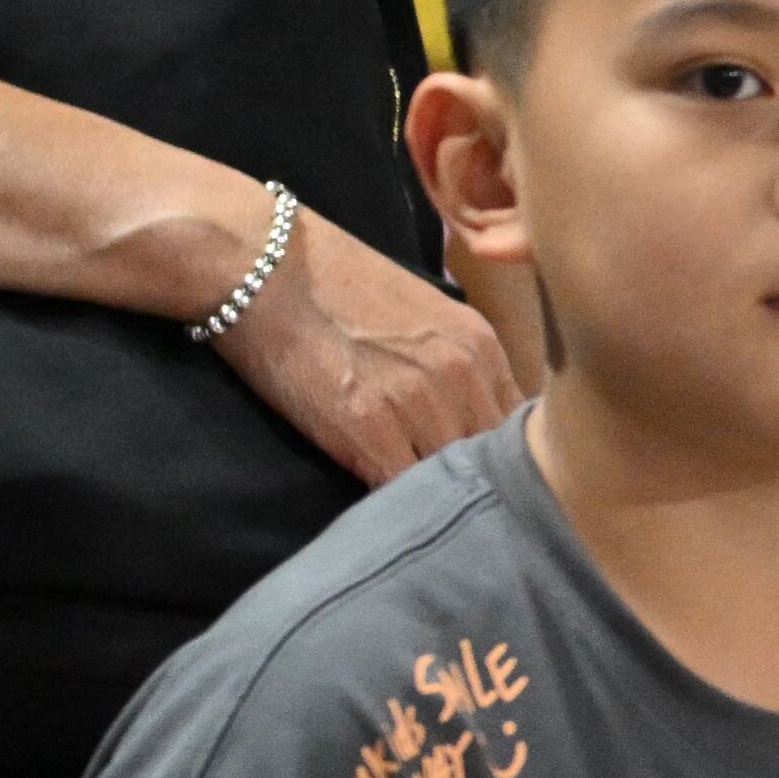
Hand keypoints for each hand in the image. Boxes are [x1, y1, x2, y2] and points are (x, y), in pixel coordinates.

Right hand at [203, 187, 515, 484]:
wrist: (258, 260)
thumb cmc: (330, 282)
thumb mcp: (423, 315)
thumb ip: (458, 366)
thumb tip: (475, 420)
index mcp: (481, 347)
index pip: (520, 429)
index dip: (501, 462)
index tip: (484, 480)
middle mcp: (462, 374)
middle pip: (494, 462)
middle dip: (476, 488)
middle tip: (456, 508)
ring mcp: (418, 401)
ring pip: (451, 482)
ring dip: (435, 501)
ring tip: (422, 517)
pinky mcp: (368, 427)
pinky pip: (401, 490)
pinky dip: (396, 506)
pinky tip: (387, 509)